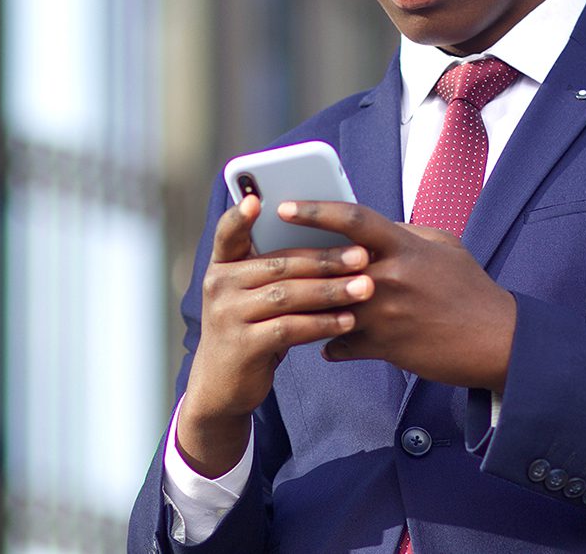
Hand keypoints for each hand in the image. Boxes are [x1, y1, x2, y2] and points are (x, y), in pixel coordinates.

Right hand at [177, 195, 372, 476]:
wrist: (224, 385)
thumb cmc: (254, 326)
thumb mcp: (256, 294)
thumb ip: (278, 268)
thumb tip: (338, 241)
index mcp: (224, 265)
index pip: (228, 234)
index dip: (239, 216)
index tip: (257, 201)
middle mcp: (219, 286)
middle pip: (279, 264)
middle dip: (326, 259)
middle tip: (364, 256)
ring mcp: (227, 316)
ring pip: (287, 295)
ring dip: (331, 291)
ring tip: (366, 288)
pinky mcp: (241, 346)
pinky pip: (289, 328)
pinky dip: (321, 323)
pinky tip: (348, 320)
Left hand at [277, 200, 515, 393]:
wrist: (496, 340)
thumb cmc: (471, 289)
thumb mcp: (444, 247)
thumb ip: (405, 234)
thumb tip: (373, 228)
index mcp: (404, 246)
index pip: (352, 218)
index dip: (315, 210)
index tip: (284, 207)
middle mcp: (389, 277)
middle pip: (326, 265)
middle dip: (294, 262)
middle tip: (266, 261)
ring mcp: (384, 313)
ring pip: (326, 308)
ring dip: (306, 307)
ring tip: (286, 305)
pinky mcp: (384, 346)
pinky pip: (341, 345)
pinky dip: (331, 345)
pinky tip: (326, 345)